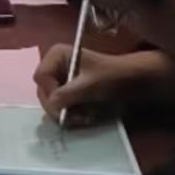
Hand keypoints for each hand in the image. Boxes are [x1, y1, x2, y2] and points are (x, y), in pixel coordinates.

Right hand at [34, 44, 174, 126]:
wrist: (133, 81)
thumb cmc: (113, 76)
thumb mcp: (91, 84)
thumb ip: (69, 93)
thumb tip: (51, 103)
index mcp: (57, 55)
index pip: (41, 77)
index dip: (49, 93)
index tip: (63, 107)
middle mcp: (55, 66)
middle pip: (43, 91)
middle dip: (58, 107)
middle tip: (73, 119)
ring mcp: (61, 79)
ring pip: (51, 102)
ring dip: (65, 113)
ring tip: (82, 118)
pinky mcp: (68, 91)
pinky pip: (61, 106)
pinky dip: (70, 114)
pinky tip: (83, 117)